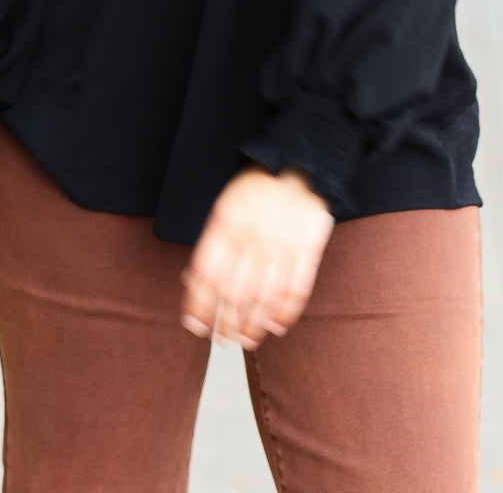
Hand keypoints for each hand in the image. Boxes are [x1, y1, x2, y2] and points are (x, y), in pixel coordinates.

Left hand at [180, 163, 334, 349]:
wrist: (301, 161)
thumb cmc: (257, 188)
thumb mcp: (226, 206)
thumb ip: (213, 242)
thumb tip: (193, 284)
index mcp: (227, 221)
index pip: (207, 274)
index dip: (199, 305)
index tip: (195, 326)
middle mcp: (253, 235)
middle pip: (235, 293)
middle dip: (226, 323)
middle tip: (222, 340)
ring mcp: (283, 244)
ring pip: (265, 298)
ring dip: (253, 326)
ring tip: (246, 340)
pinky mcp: (309, 249)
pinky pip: (296, 290)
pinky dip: (285, 314)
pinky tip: (276, 326)